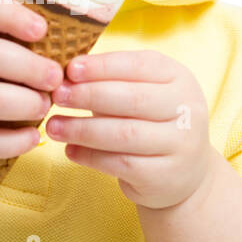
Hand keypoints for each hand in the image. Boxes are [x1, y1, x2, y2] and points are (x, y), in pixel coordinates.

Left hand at [45, 49, 216, 209]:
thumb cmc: (152, 123)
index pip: (139, 66)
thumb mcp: (142, 93)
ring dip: (83, 129)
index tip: (70, 69)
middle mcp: (187, 109)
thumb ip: (112, 81)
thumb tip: (67, 75)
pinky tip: (70, 151)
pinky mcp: (166, 175)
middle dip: (89, 95)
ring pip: (125, 134)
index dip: (103, 67)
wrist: (185, 173)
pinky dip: (91, 157)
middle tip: (57, 96)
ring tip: (54, 127)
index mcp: (180, 78)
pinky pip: (121, 164)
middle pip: (132, 99)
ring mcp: (181, 144)